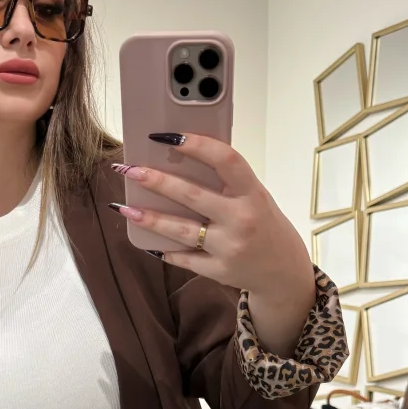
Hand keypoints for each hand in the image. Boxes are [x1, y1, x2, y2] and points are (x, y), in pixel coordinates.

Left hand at [110, 134, 315, 349]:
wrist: (283, 272)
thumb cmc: (264, 224)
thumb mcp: (255, 197)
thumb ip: (226, 182)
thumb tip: (178, 159)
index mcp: (252, 193)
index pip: (226, 160)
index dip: (196, 145)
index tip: (167, 136)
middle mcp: (242, 219)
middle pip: (192, 195)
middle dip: (156, 181)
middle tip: (129, 169)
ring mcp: (229, 247)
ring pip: (180, 230)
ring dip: (148, 217)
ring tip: (123, 207)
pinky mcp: (219, 271)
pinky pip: (184, 259)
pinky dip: (165, 250)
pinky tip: (147, 242)